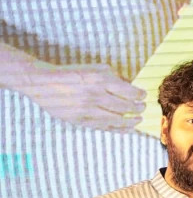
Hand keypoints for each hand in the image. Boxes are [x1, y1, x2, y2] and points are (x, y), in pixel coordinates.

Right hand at [22, 62, 143, 131]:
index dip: (139, 95)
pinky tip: (128, 129)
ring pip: (117, 120)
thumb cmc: (72, 73)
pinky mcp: (81, 121)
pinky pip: (105, 127)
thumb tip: (132, 86)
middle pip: (125, 107)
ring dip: (131, 121)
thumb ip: (115, 77)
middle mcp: (95, 96)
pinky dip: (119, 129)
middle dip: (138, 108)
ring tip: (138, 119)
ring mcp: (88, 110)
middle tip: (143, 108)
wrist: (44, 82)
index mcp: (100, 80)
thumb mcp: (95, 69)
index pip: (128, 91)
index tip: (143, 96)